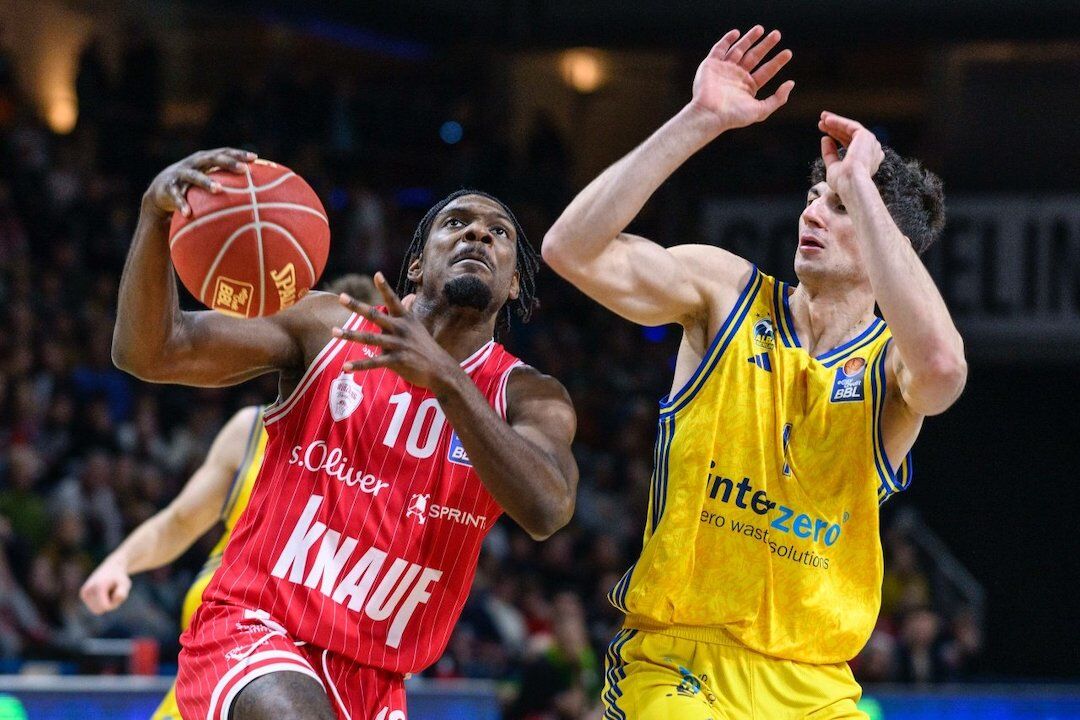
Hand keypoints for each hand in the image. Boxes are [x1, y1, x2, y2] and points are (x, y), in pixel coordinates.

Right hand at [80, 560, 130, 614]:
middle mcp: (88, 590)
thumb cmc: (119, 577)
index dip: (114, 604)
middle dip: (109, 605)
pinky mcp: (83, 594)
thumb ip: (122, 593)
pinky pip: (93, 607)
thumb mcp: (125, 584)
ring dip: (105, 604)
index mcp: (98, 587)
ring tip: (108, 592)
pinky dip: (100, 603)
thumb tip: (118, 597)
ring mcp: (84, 592)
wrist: (112, 567)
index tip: (117, 593)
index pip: (105, 607)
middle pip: (99, 611)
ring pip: (96, 610)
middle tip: (113, 592)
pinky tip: (103, 592)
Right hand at [143, 147, 256, 218]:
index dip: (238, 154)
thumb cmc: (194, 186)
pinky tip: (188, 214)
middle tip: (243, 170)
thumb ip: (229, 183)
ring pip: (194, 176)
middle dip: (228, 163)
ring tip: (218, 190)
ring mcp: (180, 175)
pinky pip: (176, 196)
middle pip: (212, 159)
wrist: (161, 190)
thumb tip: (258, 195)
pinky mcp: (168, 188)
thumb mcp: (209, 179)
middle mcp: (194, 163)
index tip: (255, 158)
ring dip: (206, 182)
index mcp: (206, 159)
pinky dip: (181, 204)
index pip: (224, 152)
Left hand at [333, 273, 460, 391]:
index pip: (393, 300)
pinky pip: (374, 362)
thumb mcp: (416, 327)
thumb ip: (403, 315)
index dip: (385, 287)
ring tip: (333, 331)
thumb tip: (402, 300)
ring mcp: (398, 344)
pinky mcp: (397, 361)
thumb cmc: (425, 347)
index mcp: (405, 319)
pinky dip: (359, 365)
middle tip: (341, 297)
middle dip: (357, 306)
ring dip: (350, 334)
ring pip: (370, 338)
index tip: (377, 274)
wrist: (440, 369)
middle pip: (375, 315)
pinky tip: (346, 366)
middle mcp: (401, 329)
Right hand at [688, 26, 794, 132]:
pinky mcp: (711, 65)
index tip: (788, 53)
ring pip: (739, 49)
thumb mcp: (761, 111)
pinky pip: (719, 49)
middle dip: (765, 45)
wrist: (710, 114)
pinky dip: (727, 40)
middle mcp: (737, 76)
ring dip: (749, 39)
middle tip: (777, 34)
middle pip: (754, 56)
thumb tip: (791, 83)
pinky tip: (737, 33)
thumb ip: (777, 99)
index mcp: (748, 87)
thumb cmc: (733, 116)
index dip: (777, 62)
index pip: (766, 71)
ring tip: (761, 29)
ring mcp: (724, 69)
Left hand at [818, 112, 883, 195]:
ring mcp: (871, 143)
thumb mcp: (833, 167)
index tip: (825, 134)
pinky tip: (827, 120)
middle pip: (850, 135)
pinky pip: (850, 125)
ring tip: (822, 118)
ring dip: (836, 122)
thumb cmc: (844, 182)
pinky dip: (838, 122)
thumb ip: (830, 153)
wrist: (851, 183)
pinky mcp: (866, 136)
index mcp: (867, 160)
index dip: (837, 137)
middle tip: (822, 122)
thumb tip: (825, 138)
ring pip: (850, 128)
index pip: (850, 144)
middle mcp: (872, 150)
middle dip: (835, 128)